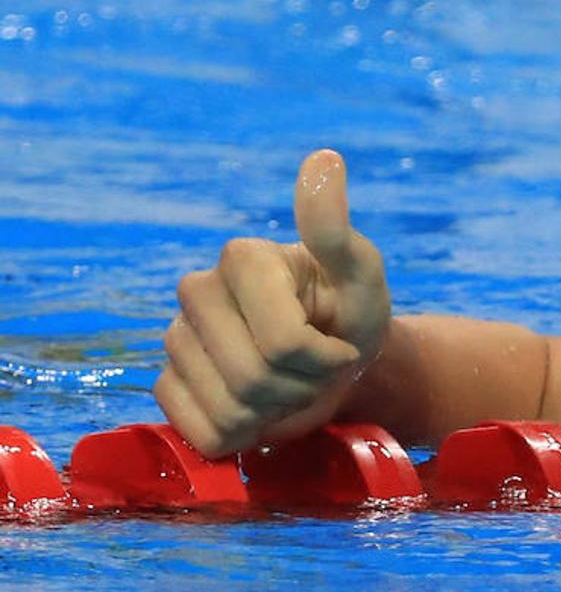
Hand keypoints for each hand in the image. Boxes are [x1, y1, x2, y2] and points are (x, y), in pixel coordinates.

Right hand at [155, 149, 390, 457]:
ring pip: (230, 409)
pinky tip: (260, 406)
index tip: (342, 341)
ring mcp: (175, 339)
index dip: (325, 359)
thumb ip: (336, 229)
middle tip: (318, 367)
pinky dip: (244, 433)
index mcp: (240, 256)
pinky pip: (203, 431)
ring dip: (278, 411)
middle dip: (303, 387)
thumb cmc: (353, 314)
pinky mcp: (167, 385)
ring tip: (292, 383)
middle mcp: (195, 291)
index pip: (285, 344)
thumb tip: (324, 159)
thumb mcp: (361, 275)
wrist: (337, 364)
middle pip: (254, 379)